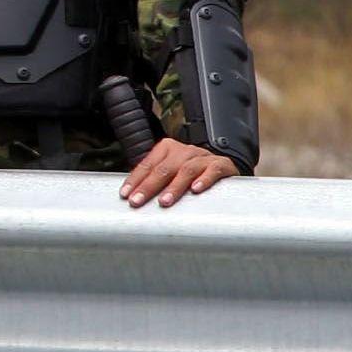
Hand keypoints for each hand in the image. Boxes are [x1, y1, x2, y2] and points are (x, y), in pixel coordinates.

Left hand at [123, 138, 237, 208]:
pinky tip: (196, 190)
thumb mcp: (173, 174)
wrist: (227, 169)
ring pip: (186, 170)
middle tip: (138, 201)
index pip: (147, 165)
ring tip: (164, 201)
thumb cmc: (194, 174)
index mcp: (168, 149)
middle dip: (148, 186)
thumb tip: (133, 197)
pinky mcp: (222, 165)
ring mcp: (203, 157)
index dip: (135, 180)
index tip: (125, 195)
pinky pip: (212, 170)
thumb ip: (156, 181)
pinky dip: (204, 180)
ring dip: (174, 187)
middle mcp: (185, 151)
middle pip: (163, 168)